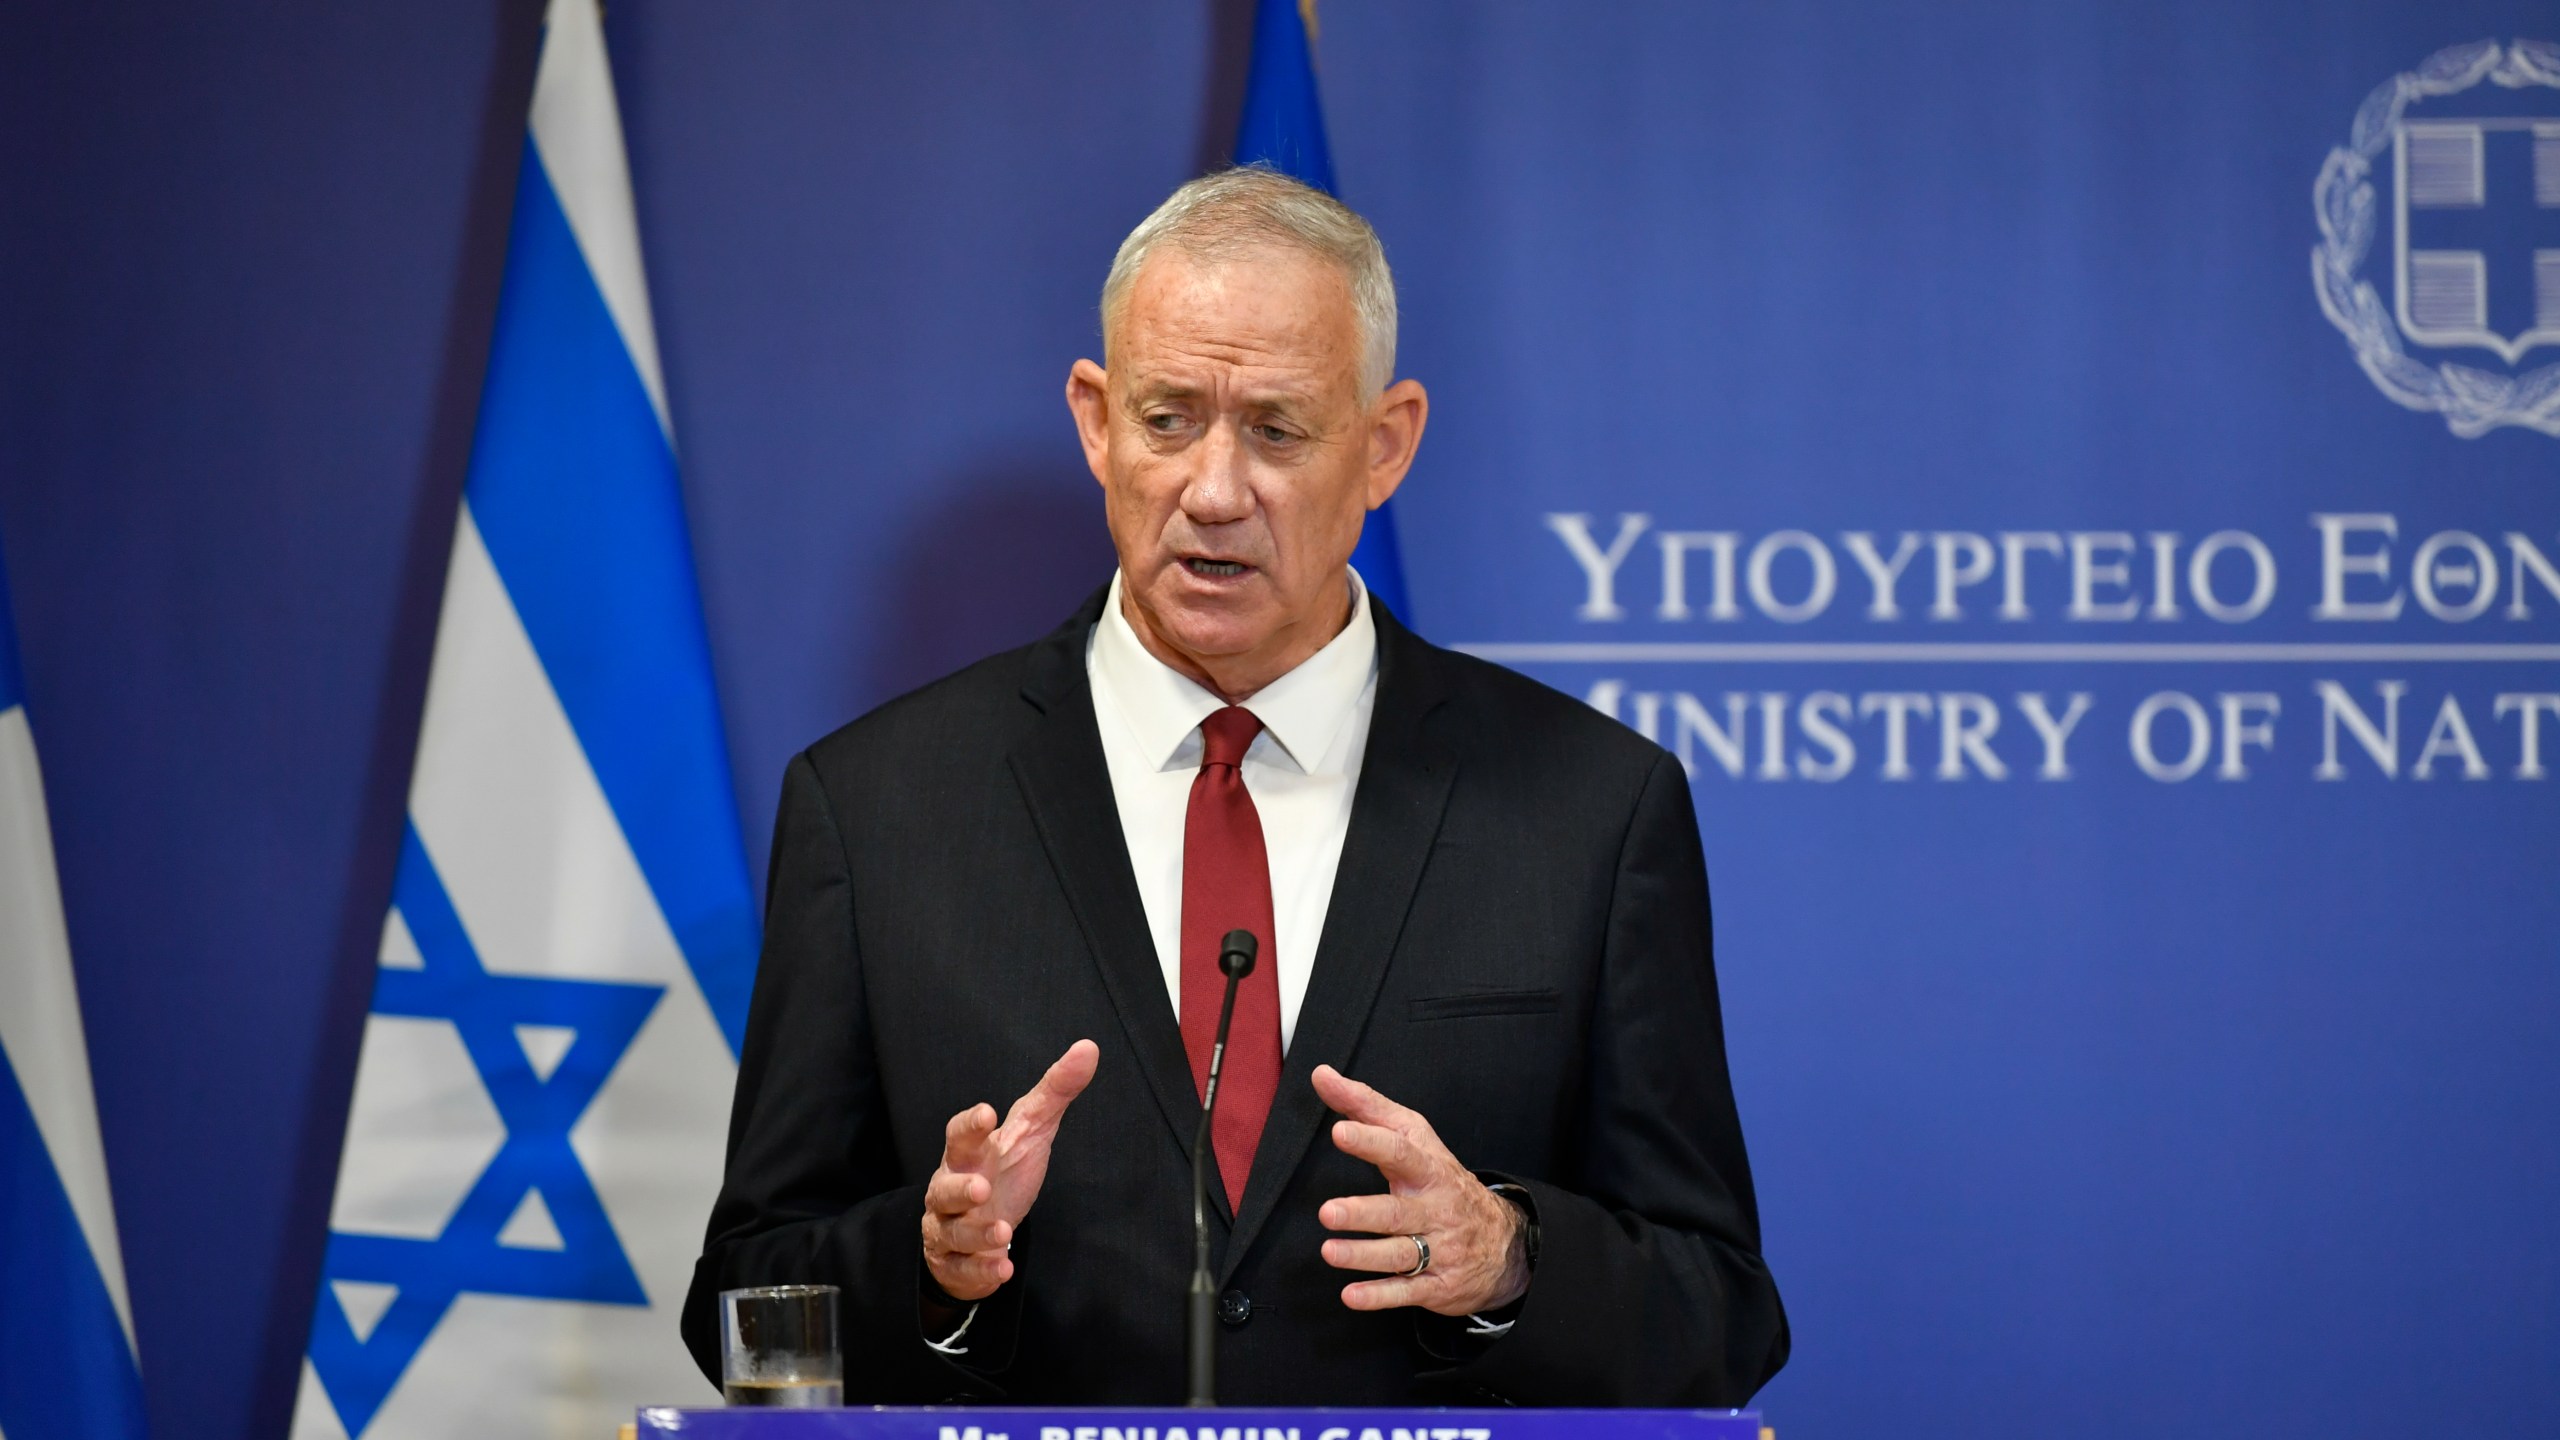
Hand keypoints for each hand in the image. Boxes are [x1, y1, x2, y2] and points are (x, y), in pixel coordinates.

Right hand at [921, 1039, 1099, 1301]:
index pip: (960, 1134)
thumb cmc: (1003, 1170)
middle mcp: (949, 1189)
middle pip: (943, 1187)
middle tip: (981, 1187)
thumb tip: (1089, 1048)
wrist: (979, 1226)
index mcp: (969, 1154)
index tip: (986, 1113)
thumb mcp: (1032, 1131)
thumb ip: (1055, 1092)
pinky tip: (1002, 1269)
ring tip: (1002, 1234)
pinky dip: (980, 1271)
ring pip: (951, 1231)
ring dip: (976, 1233)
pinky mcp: (953, 1262)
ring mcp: (948, 1227)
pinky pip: (960, 1268)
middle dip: (959, 1188)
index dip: (970, 1124)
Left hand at [1312, 1064, 1530, 1315]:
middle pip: (1397, 1212)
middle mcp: (1434, 1210)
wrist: (1504, 1241)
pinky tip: (1351, 1296)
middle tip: (1328, 1211)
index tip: (1340, 1131)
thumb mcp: (1414, 1137)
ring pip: (1400, 1254)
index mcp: (1428, 1169)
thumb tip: (1321, 1075)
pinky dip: (1379, 1296)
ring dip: (1363, 1255)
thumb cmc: (1441, 1180)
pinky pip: (1406, 1292)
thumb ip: (1366, 1106)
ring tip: (1330, 1252)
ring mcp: (1438, 1250)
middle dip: (1363, 1212)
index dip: (1370, 1141)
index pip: (1399, 1152)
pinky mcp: (1436, 1285)